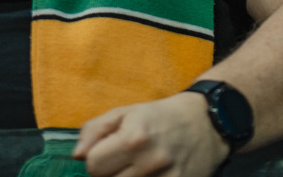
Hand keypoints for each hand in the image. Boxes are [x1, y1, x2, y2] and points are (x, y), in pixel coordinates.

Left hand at [74, 92, 229, 176]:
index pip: (94, 166)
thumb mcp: (125, 112)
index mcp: (133, 137)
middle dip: (110, 175)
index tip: (106, 154)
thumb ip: (94, 130)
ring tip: (136, 170)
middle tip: (122, 163)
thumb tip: (77, 155)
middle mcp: (150, 161)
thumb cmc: (159, 116)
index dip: (95, 161)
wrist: (205, 123)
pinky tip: (149, 176)